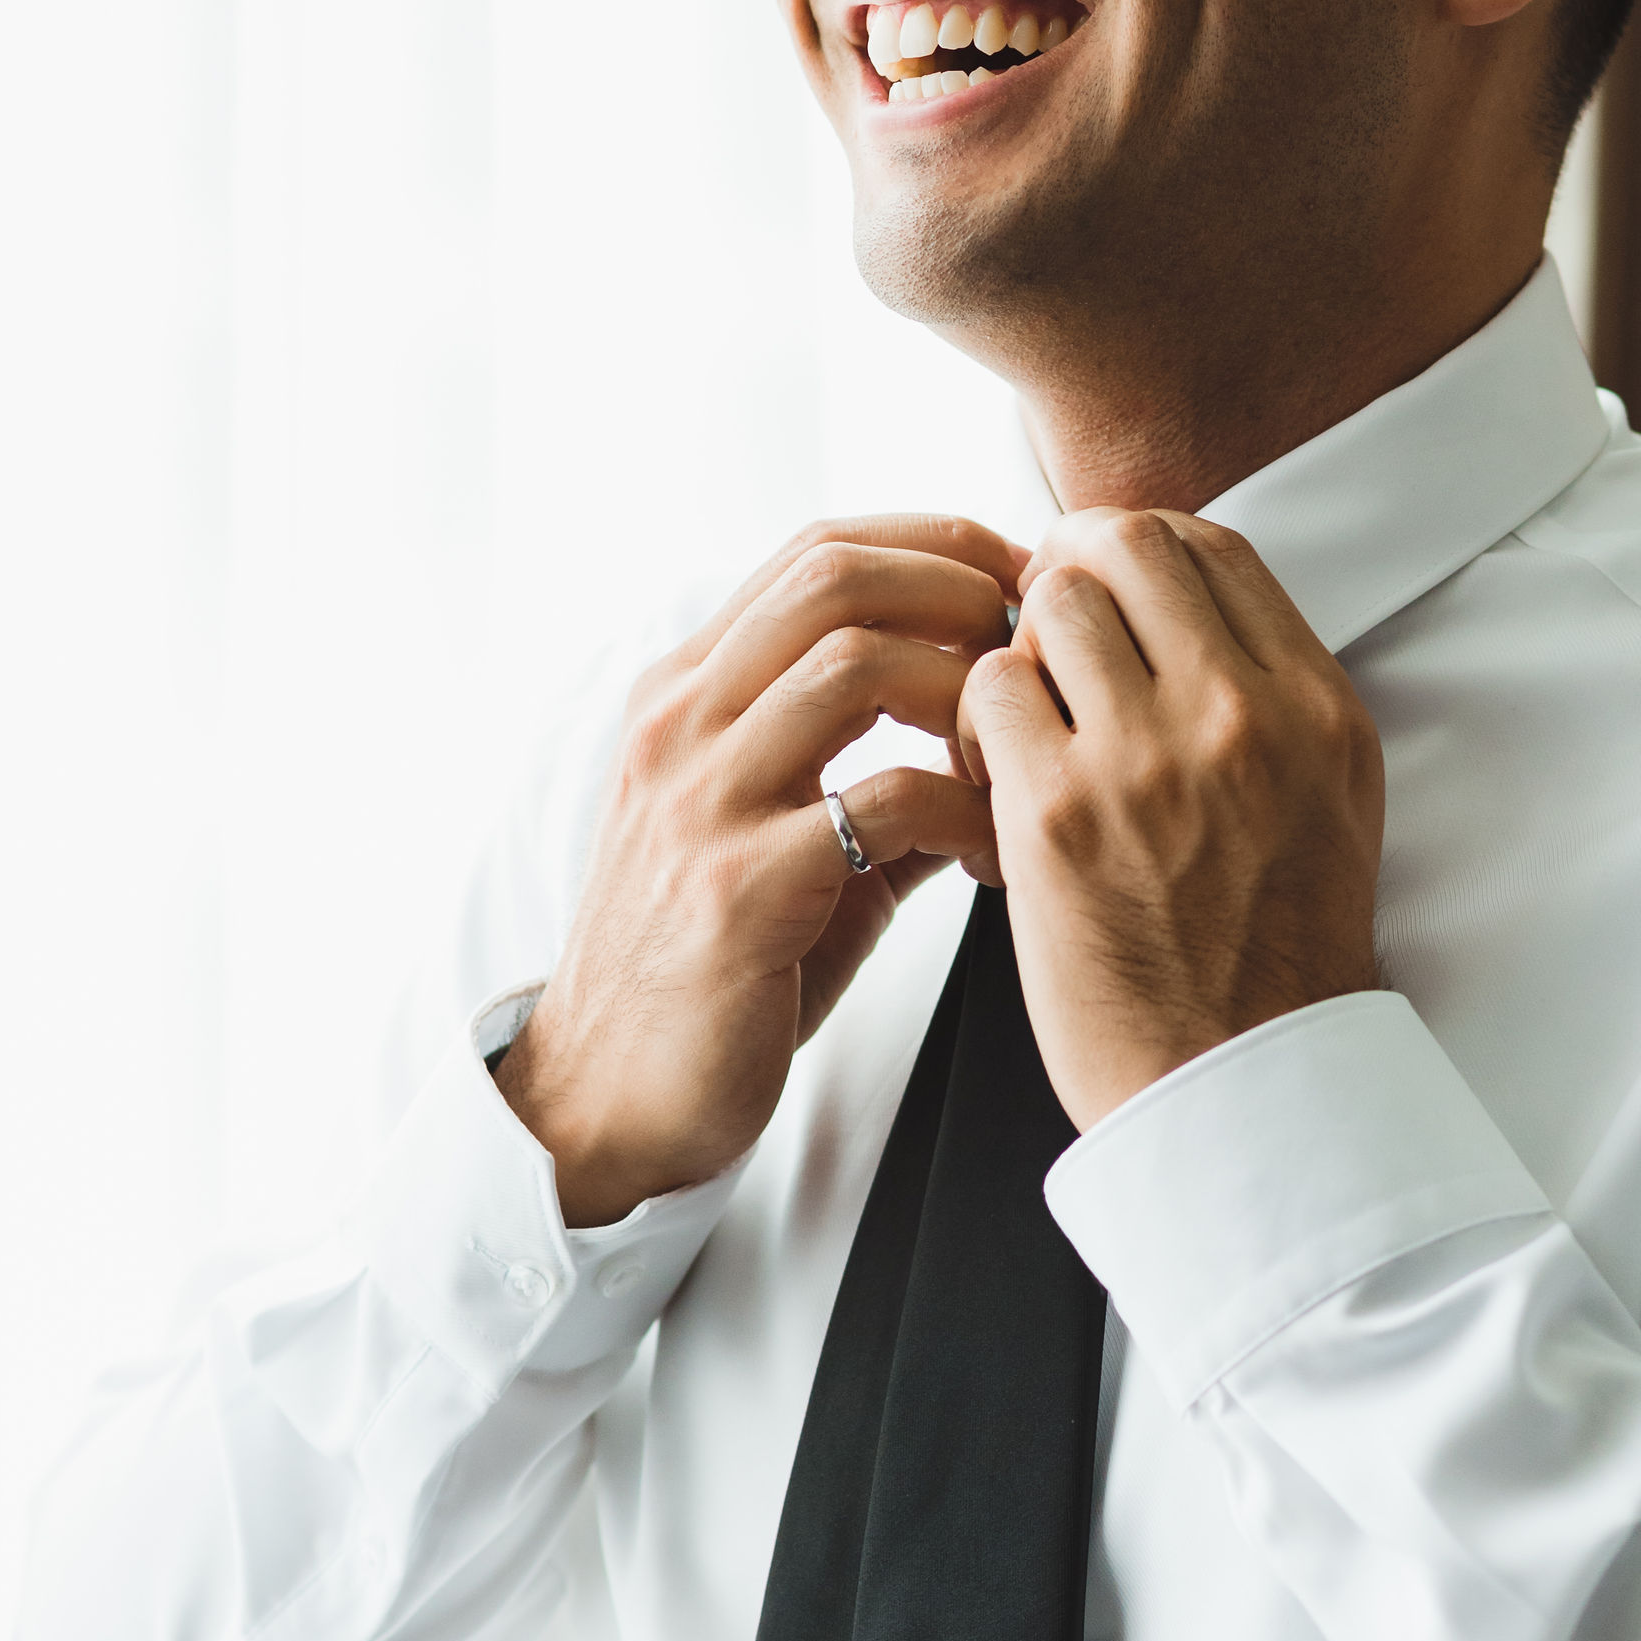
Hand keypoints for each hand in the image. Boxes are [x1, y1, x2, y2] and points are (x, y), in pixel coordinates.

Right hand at [496, 516, 1025, 1223]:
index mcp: (687, 695)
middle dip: (958, 585)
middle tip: (1033, 641)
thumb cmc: (714, 971)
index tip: (1015, 582)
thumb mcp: (778, 843)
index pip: (815, 552)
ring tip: (1019, 747)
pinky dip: (970, 810)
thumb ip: (869, 782)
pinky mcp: (743, 890)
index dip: (933, 544)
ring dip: (968, 689)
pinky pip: (888, 801)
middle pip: (834, 576)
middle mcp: (683, 724)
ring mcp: (705, 801)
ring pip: (857, 662)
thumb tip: (992, 741)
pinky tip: (999, 855)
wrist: (607, 1096)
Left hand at [956, 510, 1383, 1129]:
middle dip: (1067, 571)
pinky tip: (996, 770)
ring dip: (1020, 647)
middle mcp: (1238, 716)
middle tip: (1042, 630)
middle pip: (1122, 546)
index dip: (1137, 545)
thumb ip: (1272, 694)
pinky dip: (980, 715)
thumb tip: (1187, 609)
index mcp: (1311, 706)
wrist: (1239, 1082)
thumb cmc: (1275, 954)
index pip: (1211, 546)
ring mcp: (1146, 760)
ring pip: (1046, 607)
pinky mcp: (1059, 815)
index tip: (1106, 579)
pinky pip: (990, 691)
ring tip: (1024, 715)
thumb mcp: (1328, 796)